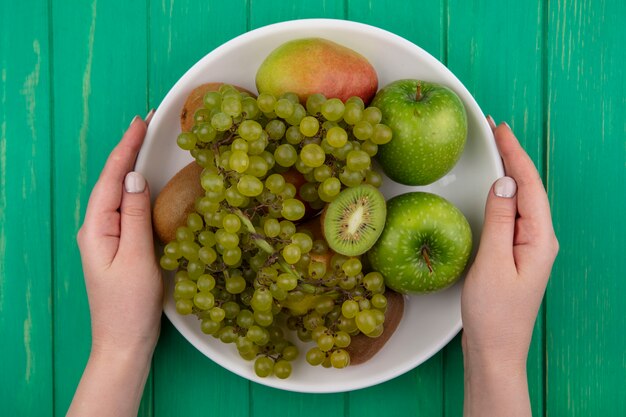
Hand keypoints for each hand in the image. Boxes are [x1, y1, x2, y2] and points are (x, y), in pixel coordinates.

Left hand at [69, 111, 160, 416]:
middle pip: (113, 180)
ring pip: (120, 193)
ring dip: (133, 166)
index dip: (126, 147)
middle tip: (149, 123)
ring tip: (148, 143)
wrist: (124, 342)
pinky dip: (139, 189)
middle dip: (129, 150)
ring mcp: (108, 237)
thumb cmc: (129, 305)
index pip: (112, 177)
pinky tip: (150, 182)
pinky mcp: (121, 246)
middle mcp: (98, 227)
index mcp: (96, 227)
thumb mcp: (136, 257)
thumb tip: (136, 177)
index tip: (141, 120)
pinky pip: (128, 208)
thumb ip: (135, 215)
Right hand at [461, 118, 558, 415]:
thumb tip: (503, 183)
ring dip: (508, 174)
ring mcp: (528, 248)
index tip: (500, 128)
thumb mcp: (492, 262)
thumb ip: (500, 220)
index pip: (528, 186)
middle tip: (494, 131)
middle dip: (513, 158)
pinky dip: (502, 195)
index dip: (515, 155)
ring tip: (494, 151)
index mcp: (539, 239)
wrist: (494, 350)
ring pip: (521, 201)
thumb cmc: (493, 312)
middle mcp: (539, 240)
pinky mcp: (515, 255)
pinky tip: (492, 190)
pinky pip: (511, 215)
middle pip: (528, 190)